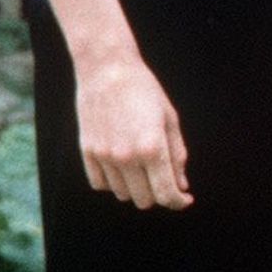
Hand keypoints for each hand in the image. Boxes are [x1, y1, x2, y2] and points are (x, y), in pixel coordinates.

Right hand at [75, 52, 190, 210]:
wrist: (107, 69)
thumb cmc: (144, 91)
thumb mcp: (169, 119)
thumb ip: (177, 155)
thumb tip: (181, 186)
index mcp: (152, 148)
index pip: (166, 194)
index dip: (178, 202)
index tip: (184, 199)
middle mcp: (127, 157)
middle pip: (145, 200)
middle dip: (159, 195)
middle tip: (163, 179)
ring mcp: (104, 156)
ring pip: (123, 194)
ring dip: (136, 188)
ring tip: (142, 166)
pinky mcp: (87, 151)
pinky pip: (101, 184)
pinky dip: (114, 182)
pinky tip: (122, 167)